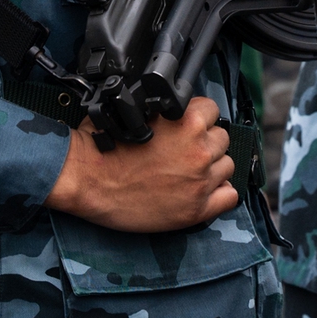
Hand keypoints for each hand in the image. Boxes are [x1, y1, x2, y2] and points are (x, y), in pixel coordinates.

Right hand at [46, 95, 238, 231]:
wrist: (87, 180)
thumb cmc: (105, 146)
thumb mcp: (137, 112)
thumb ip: (166, 110)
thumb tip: (177, 108)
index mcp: (187, 122)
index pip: (212, 110)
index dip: (199, 118)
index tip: (188, 127)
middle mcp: (199, 150)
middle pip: (221, 139)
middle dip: (206, 143)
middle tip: (184, 152)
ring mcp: (200, 181)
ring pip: (227, 166)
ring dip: (212, 168)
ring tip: (188, 172)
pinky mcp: (196, 209)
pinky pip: (229, 197)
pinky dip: (219, 194)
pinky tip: (202, 192)